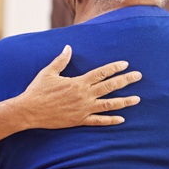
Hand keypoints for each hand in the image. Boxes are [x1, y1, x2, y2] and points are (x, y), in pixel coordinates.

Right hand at [12, 45, 141, 130]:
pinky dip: (111, 120)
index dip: (114, 68)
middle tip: (138, 76)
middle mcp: (84, 95)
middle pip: (110, 86)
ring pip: (109, 105)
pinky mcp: (79, 120)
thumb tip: (68, 47)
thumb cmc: (38, 90)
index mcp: (78, 82)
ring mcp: (83, 109)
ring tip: (137, 99)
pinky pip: (99, 121)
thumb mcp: (48, 72)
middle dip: (126, 80)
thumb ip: (61, 60)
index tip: (125, 64)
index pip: (101, 73)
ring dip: (124, 102)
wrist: (29, 111)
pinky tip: (122, 119)